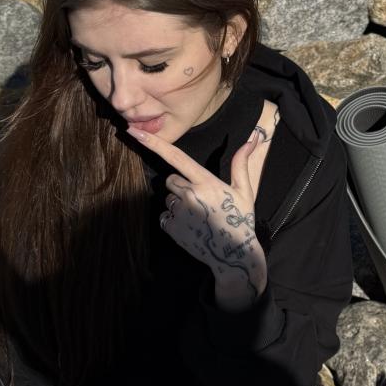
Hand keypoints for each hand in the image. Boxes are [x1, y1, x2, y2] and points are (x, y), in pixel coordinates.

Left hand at [126, 116, 267, 304]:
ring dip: (179, 203)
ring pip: (168, 198)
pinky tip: (191, 226)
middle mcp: (189, 194)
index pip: (176, 157)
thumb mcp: (244, 190)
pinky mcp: (171, 227)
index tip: (133, 132)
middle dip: (181, 186)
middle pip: (171, 179)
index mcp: (206, 182)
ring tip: (198, 216)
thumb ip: (241, 163)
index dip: (153, 143)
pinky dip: (174, 220)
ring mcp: (179, 211)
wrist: (234, 254)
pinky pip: (165, 215)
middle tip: (201, 201)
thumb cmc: (241, 219)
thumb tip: (253, 137)